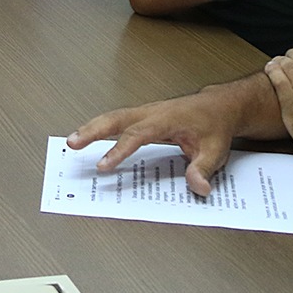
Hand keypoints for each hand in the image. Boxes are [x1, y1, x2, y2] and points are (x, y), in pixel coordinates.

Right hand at [67, 86, 266, 196]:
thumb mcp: (215, 150)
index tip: (104, 164)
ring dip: (92, 127)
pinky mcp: (144, 117)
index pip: (137, 135)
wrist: (219, 106)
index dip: (119, 150)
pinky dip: (102, 126)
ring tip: (73, 141)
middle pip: (116, 119)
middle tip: (73, 143)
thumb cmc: (215, 124)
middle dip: (93, 131)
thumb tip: (197, 186)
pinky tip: (91, 135)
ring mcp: (146, 113)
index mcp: (166, 119)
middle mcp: (152, 113)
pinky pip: (119, 120)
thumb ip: (203, 169)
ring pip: (114, 117)